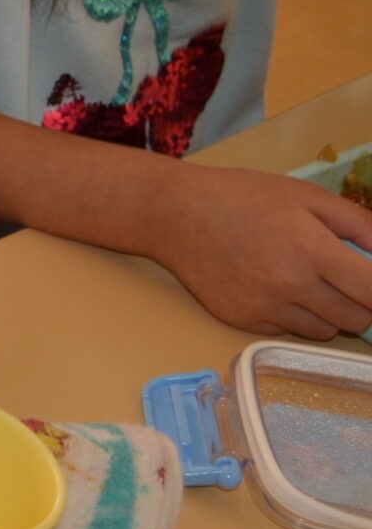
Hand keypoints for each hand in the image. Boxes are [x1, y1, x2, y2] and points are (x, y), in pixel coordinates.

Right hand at [151, 165, 371, 337]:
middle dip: (362, 303)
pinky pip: (288, 332)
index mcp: (311, 250)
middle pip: (355, 319)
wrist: (176, 216)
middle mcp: (289, 286)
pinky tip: (278, 290)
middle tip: (347, 281)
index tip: (371, 279)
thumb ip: (358, 223)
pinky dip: (295, 317)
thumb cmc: (243, 198)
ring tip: (312, 285)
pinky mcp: (243, 322)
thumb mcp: (306, 196)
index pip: (371, 291)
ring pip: (325, 331)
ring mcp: (264, 308)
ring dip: (330, 313)